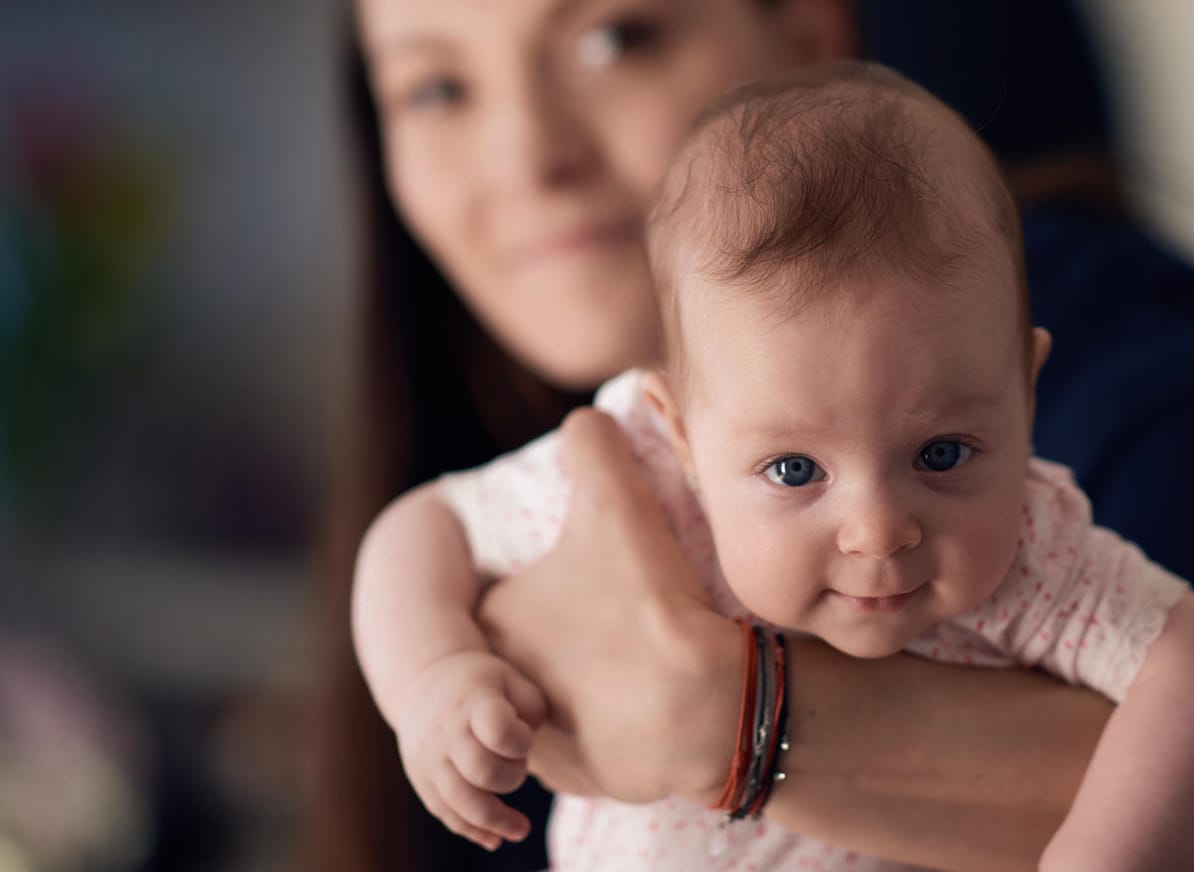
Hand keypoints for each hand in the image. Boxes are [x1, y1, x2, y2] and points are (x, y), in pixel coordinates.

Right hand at [393, 649, 546, 850]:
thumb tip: (528, 745)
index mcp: (473, 702)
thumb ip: (532, 708)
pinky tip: (495, 839)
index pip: (498, 730)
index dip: (521, 741)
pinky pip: (445, 813)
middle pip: (482, 771)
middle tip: (520, 767)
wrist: (424, 681)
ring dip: (496, 820)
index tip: (526, 738)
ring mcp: (429, 759)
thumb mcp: (512, 678)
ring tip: (522, 830)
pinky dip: (472, 830)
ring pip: (462, 802)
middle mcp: (446, 732)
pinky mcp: (422, 781)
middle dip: (511, 778)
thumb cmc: (482, 683)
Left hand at [476, 408, 742, 805]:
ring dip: (594, 679)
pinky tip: (657, 699)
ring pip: (562, 693)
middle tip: (631, 615)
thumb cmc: (646, 606)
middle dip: (574, 631)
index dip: (562, 576)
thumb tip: (585, 419)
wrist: (698, 710)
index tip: (606, 577)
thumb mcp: (618, 503)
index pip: (512, 591)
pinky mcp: (582, 777)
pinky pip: (596, 738)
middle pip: (535, 643)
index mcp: (492, 624)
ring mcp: (536, 743)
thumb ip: (593, 445)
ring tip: (647, 656)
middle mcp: (497, 691)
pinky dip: (622, 721)